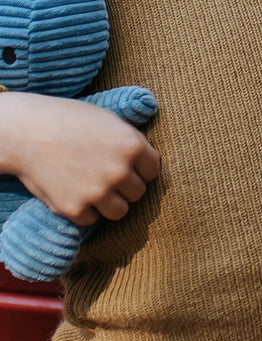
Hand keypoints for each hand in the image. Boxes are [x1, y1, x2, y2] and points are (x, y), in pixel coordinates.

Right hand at [0, 92, 158, 224]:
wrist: (28, 132)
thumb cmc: (69, 120)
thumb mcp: (111, 121)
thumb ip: (132, 142)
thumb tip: (147, 161)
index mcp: (133, 146)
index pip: (153, 171)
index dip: (140, 169)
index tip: (127, 167)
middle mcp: (120, 172)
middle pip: (138, 193)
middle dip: (125, 186)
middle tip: (106, 177)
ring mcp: (97, 192)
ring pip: (120, 212)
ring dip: (109, 203)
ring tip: (94, 189)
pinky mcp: (74, 209)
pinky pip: (91, 220)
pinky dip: (84, 211)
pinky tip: (73, 193)